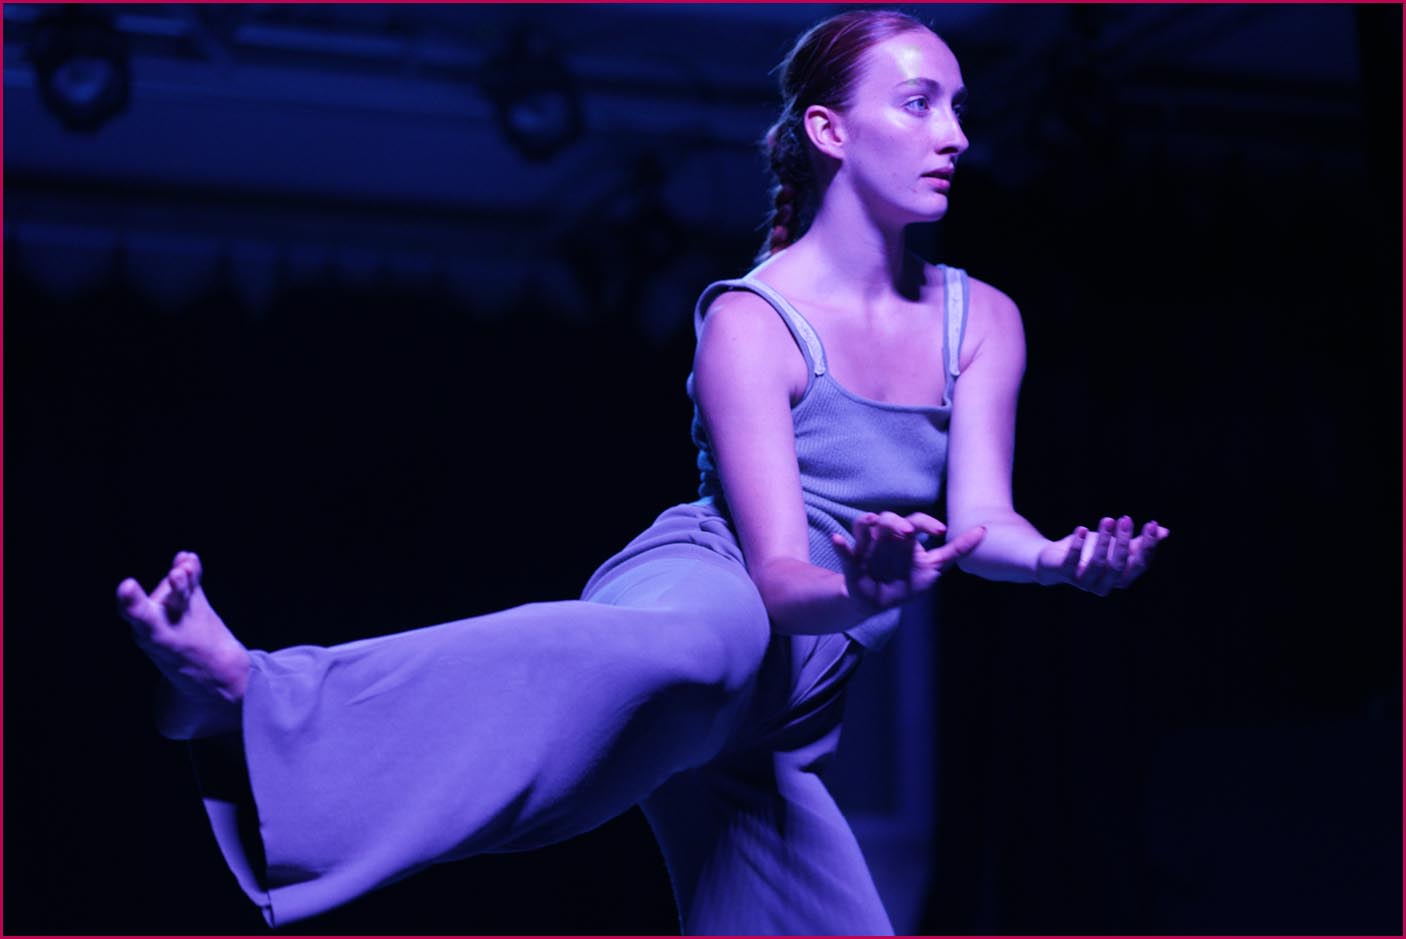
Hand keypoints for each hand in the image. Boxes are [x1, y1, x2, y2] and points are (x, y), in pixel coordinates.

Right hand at [832, 511, 985, 608]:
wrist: (878, 601)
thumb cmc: (907, 581)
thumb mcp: (935, 567)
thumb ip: (957, 550)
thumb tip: (984, 530)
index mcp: (905, 537)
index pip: (915, 521)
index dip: (926, 523)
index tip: (939, 532)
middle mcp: (885, 537)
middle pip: (888, 519)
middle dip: (897, 522)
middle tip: (907, 532)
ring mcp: (867, 548)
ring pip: (864, 527)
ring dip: (867, 523)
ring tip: (871, 522)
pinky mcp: (852, 562)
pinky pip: (845, 551)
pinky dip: (841, 545)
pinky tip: (838, 540)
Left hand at [1036, 515, 1168, 594]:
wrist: (1052, 560)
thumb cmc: (1088, 552)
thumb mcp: (1114, 545)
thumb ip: (1137, 542)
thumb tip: (1165, 531)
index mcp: (1121, 579)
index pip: (1140, 564)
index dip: (1148, 545)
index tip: (1152, 524)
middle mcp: (1105, 585)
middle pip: (1120, 565)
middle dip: (1124, 541)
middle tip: (1125, 518)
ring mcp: (1084, 583)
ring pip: (1098, 564)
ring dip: (1103, 540)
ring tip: (1106, 519)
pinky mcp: (1065, 575)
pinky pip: (1072, 562)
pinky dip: (1077, 545)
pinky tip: (1081, 528)